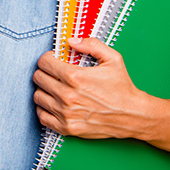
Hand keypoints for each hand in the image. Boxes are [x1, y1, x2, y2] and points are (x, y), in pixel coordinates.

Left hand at [33, 37, 167, 139]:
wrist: (132, 115)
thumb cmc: (122, 88)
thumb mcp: (113, 59)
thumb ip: (91, 45)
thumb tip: (71, 41)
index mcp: (75, 77)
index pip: (44, 63)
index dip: (48, 58)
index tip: (54, 60)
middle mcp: (67, 96)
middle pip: (38, 78)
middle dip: (45, 72)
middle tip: (54, 73)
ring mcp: (65, 114)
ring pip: (37, 97)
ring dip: (44, 90)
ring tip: (55, 88)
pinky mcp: (66, 128)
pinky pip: (42, 117)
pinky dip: (45, 109)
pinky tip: (54, 103)